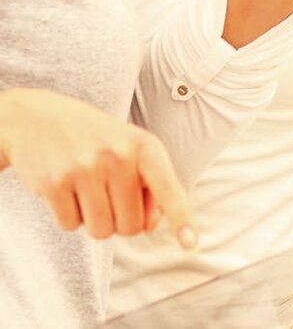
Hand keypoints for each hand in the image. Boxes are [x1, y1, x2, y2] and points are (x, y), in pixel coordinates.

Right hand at [0, 88, 196, 246]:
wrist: (34, 117)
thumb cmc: (89, 138)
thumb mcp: (126, 147)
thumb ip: (147, 183)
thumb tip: (152, 225)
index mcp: (143, 144)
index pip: (167, 186)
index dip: (180, 217)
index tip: (190, 243)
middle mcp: (118, 154)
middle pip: (131, 226)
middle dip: (117, 218)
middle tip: (102, 188)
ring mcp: (86, 167)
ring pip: (101, 231)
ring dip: (91, 219)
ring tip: (83, 185)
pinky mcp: (56, 181)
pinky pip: (70, 225)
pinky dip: (67, 214)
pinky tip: (63, 186)